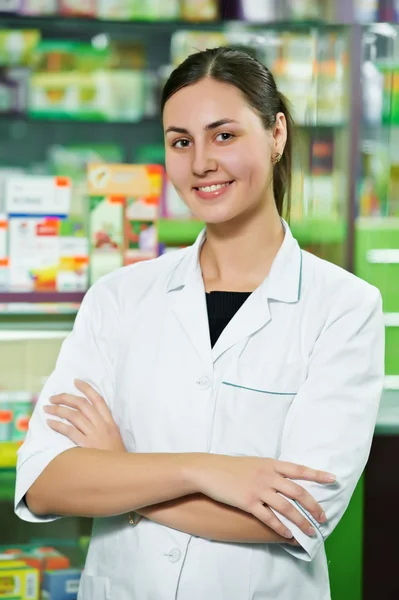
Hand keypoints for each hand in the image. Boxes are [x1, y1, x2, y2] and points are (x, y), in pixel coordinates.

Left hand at [44, 380, 125, 452]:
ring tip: (47, 408)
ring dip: (58, 410)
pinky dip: (58, 425)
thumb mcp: (115, 437)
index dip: (86, 388)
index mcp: (110, 422)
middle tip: (53, 397)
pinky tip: (50, 422)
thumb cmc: (116, 457)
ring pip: (73, 415)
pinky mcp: (86, 446)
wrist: (120, 472)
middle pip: (82, 404)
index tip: (76, 381)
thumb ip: (103, 426)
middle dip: (66, 397)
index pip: (98, 399)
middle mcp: (102, 425)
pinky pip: (69, 431)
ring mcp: (94, 435)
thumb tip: (87, 416)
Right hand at [191, 454, 334, 539]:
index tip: (332, 479)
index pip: (299, 470)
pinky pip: (269, 517)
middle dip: (313, 506)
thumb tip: (286, 479)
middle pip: (298, 492)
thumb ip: (271, 470)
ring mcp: (258, 489)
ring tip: (310, 532)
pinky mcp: (248, 502)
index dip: (317, 474)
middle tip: (323, 517)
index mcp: (271, 464)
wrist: (209, 470)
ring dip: (301, 521)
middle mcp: (268, 476)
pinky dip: (280, 527)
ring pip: (287, 508)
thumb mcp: (255, 463)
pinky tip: (288, 534)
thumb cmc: (231, 467)